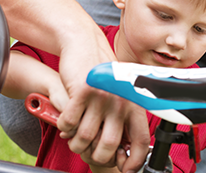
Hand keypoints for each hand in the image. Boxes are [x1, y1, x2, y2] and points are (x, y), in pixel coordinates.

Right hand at [56, 35, 150, 172]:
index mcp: (133, 106)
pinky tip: (65, 122)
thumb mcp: (117, 97)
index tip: (122, 168)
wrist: (84, 45)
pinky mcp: (82, 92)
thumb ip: (120, 120)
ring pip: (85, 137)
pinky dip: (64, 127)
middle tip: (86, 151)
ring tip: (73, 138)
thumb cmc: (99, 75)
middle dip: (95, 155)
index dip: (133, 161)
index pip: (141, 142)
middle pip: (109, 145)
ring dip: (75, 143)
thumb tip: (120, 150)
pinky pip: (69, 122)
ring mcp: (102, 97)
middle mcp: (120, 102)